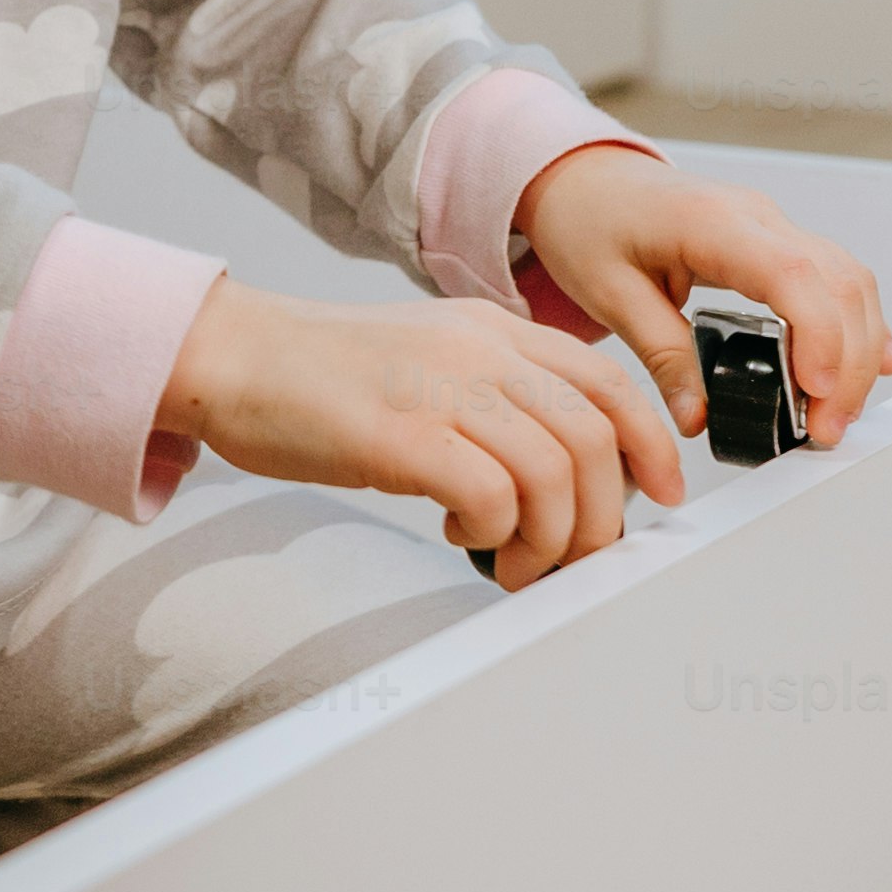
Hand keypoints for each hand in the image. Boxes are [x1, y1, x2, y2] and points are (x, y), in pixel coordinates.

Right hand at [155, 276, 687, 585]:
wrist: (230, 357)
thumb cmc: (319, 376)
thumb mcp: (429, 361)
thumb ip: (493, 395)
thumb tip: (554, 471)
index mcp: (492, 330)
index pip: (609, 382)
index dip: (651, 446)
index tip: (661, 495)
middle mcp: (477, 349)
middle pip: (594, 438)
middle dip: (599, 518)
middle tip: (569, 558)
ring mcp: (438, 387)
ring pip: (552, 471)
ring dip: (548, 539)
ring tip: (513, 561)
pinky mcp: (396, 434)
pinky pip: (489, 492)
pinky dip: (494, 532)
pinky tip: (462, 535)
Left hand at [515, 148, 891, 446]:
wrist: (585, 179)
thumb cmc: (590, 221)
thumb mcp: (609, 294)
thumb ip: (662, 355)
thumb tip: (699, 417)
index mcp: (711, 221)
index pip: (792, 274)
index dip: (820, 336)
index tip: (816, 394)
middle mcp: (756, 215)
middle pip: (839, 283)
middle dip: (847, 364)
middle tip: (825, 429)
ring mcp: (774, 225)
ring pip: (849, 281)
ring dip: (857, 350)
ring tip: (835, 414)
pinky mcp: (778, 242)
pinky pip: (837, 278)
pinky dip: (857, 324)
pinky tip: (872, 364)